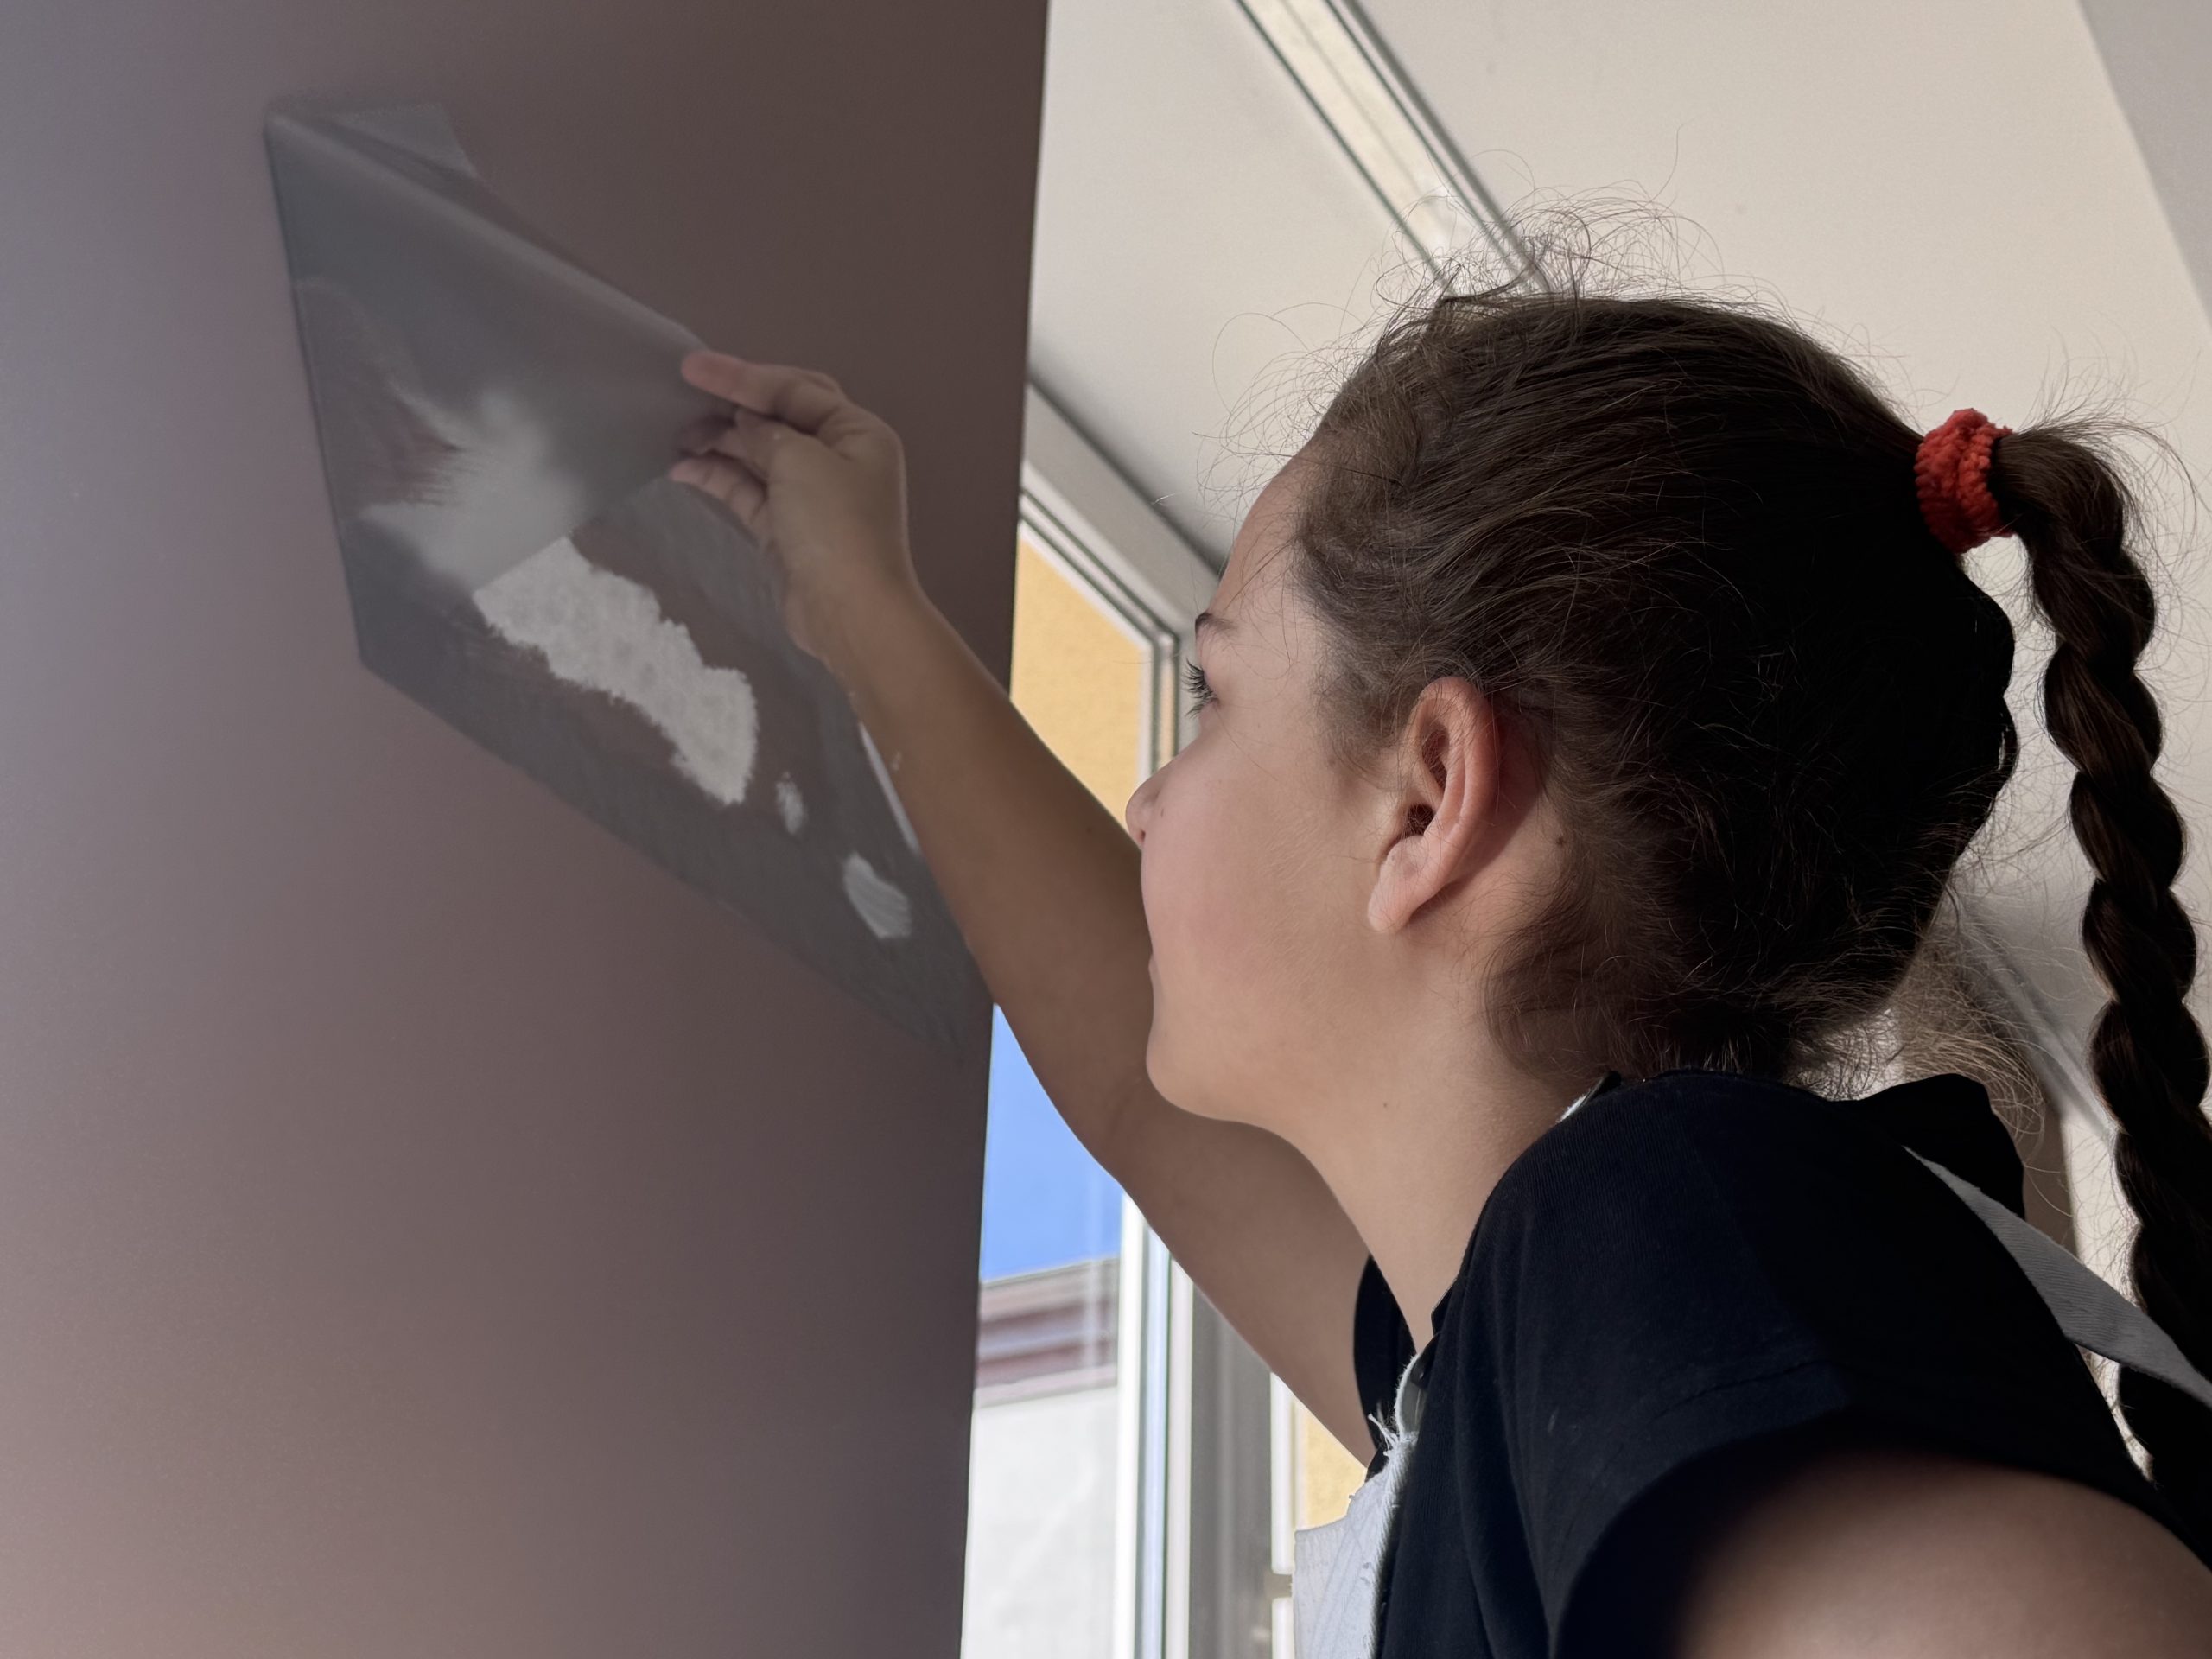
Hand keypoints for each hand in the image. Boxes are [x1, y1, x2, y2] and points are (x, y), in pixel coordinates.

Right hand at [670, 350, 924, 675]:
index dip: (743, 375)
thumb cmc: (835, 527)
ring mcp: (811, 495)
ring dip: (719, 441)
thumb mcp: (801, 461)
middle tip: (681, 396)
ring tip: (676, 434)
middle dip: (731, 406)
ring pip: (759, 454)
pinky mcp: (786, 528)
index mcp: (858, 432)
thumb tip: (745, 423)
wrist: (850, 613)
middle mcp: (839, 458)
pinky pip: (748, 490)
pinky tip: (682, 468)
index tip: (692, 368)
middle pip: (778, 417)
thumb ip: (768, 432)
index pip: (796, 388)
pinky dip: (718, 476)